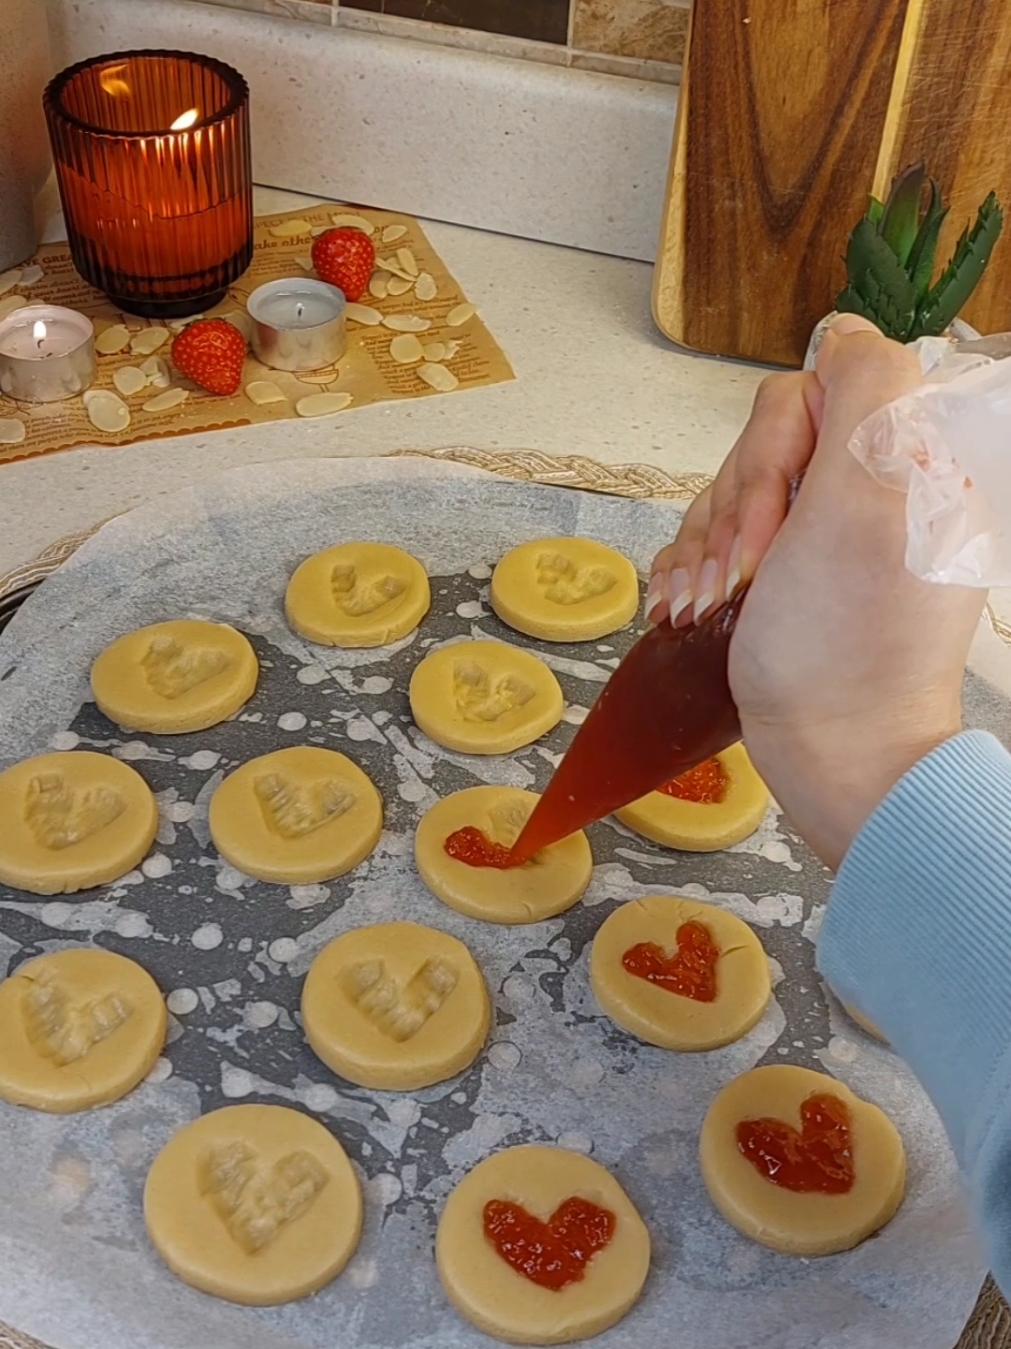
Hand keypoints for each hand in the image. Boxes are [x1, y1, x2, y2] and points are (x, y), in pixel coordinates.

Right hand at [648, 315, 985, 868]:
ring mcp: (818, 540)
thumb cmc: (844, 645)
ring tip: (711, 605)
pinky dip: (694, 571)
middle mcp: (864, 492)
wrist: (831, 755)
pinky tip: (688, 608)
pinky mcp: (780, 579)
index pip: (812, 392)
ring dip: (707, 549)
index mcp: (900, 462)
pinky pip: (715, 541)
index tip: (781, 516)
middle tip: (743, 576)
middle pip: (762, 445)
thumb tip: (845, 329)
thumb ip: (866, 389)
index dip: (778, 448)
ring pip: (729, 493)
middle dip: (737, 510)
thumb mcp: (864, 498)